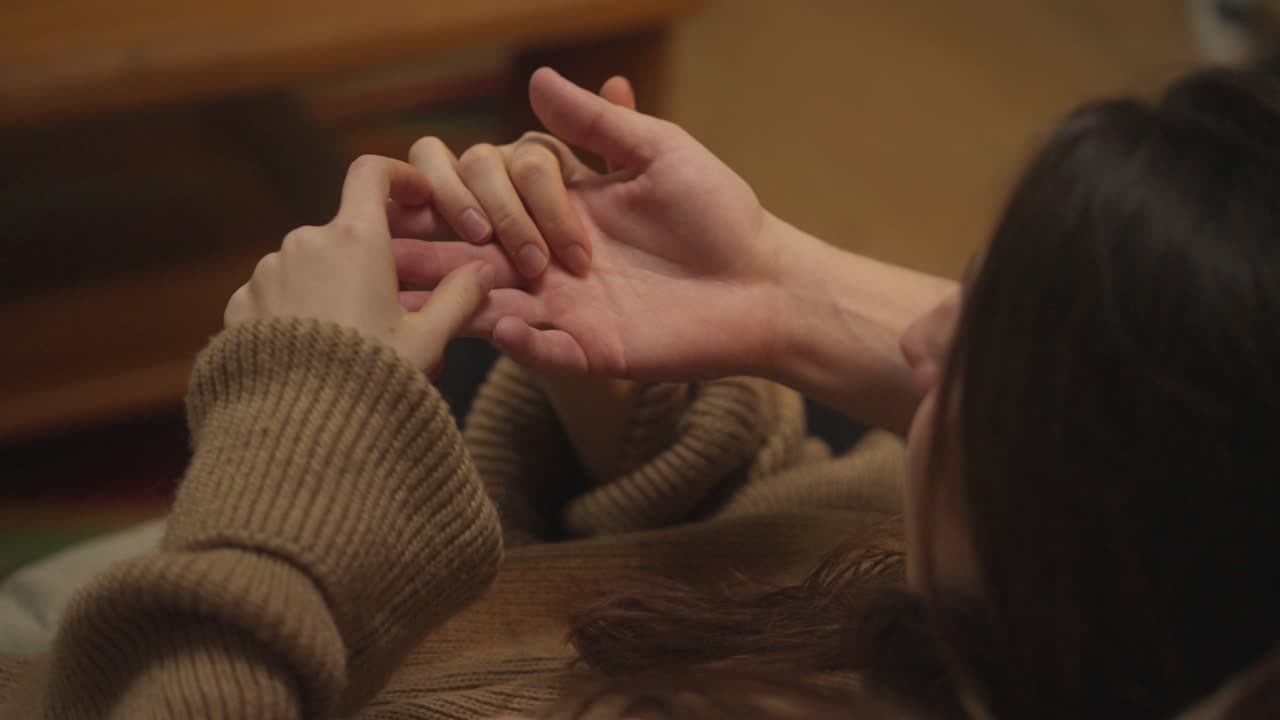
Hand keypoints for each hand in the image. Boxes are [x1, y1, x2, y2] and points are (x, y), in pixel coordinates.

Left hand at [225, 155, 494, 372]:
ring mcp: (267, 273)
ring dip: (333, 290)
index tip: (416, 197)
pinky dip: (298, 312)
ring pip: (309, 266)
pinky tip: (315, 356)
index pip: (372, 174)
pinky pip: (276, 295)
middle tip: (397, 311)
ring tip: (356, 347)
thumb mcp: (428, 340)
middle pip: (345, 233)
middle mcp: (305, 243)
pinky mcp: (240, 304)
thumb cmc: (371, 380)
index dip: (398, 176)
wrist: (299, 431)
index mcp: (356, 239)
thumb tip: (482, 271)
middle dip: (371, 263)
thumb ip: (460, 298)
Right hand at [394, 69, 783, 380]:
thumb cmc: (719, 213)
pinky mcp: (592, 350)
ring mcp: (567, 307)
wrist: (763, 283)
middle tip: (388, 249)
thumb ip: (598, 123)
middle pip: (472, 253)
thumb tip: (537, 76)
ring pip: (492, 304)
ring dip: (451, 300)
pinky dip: (522, 342)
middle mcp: (551, 258)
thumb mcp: (660, 152)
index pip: (492, 193)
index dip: (484, 191)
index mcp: (560, 207)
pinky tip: (500, 327)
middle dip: (429, 250)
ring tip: (401, 299)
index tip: (494, 187)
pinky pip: (544, 351)